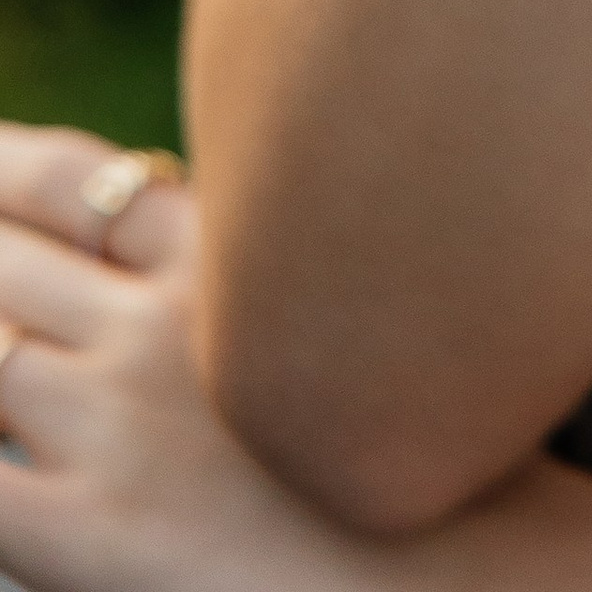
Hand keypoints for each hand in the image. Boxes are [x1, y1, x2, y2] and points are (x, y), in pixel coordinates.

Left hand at [0, 124, 367, 591]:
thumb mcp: (338, 318)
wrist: (427, 575)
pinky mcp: (82, 531)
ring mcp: (116, 422)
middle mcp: (161, 323)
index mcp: (225, 259)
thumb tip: (173, 232)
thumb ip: (247, 272)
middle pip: (5, 261)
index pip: (72, 180)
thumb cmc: (397, 464)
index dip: (2, 164)